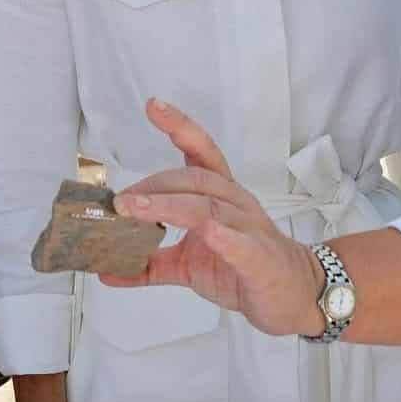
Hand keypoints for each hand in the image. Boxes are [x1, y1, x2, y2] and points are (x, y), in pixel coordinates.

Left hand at [103, 99, 325, 337]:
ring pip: (209, 207)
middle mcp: (235, 203)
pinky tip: (208, 234)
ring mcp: (249, 229)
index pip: (201, 152)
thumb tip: (106, 268)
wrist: (293, 295)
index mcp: (220, 196)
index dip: (179, 126)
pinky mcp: (259, 260)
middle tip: (119, 201)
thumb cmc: (243, 269)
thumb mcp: (190, 266)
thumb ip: (151, 263)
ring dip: (169, 205)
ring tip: (136, 209)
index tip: (153, 106)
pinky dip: (224, 239)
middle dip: (154, 185)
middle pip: (195, 179)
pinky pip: (242, 245)